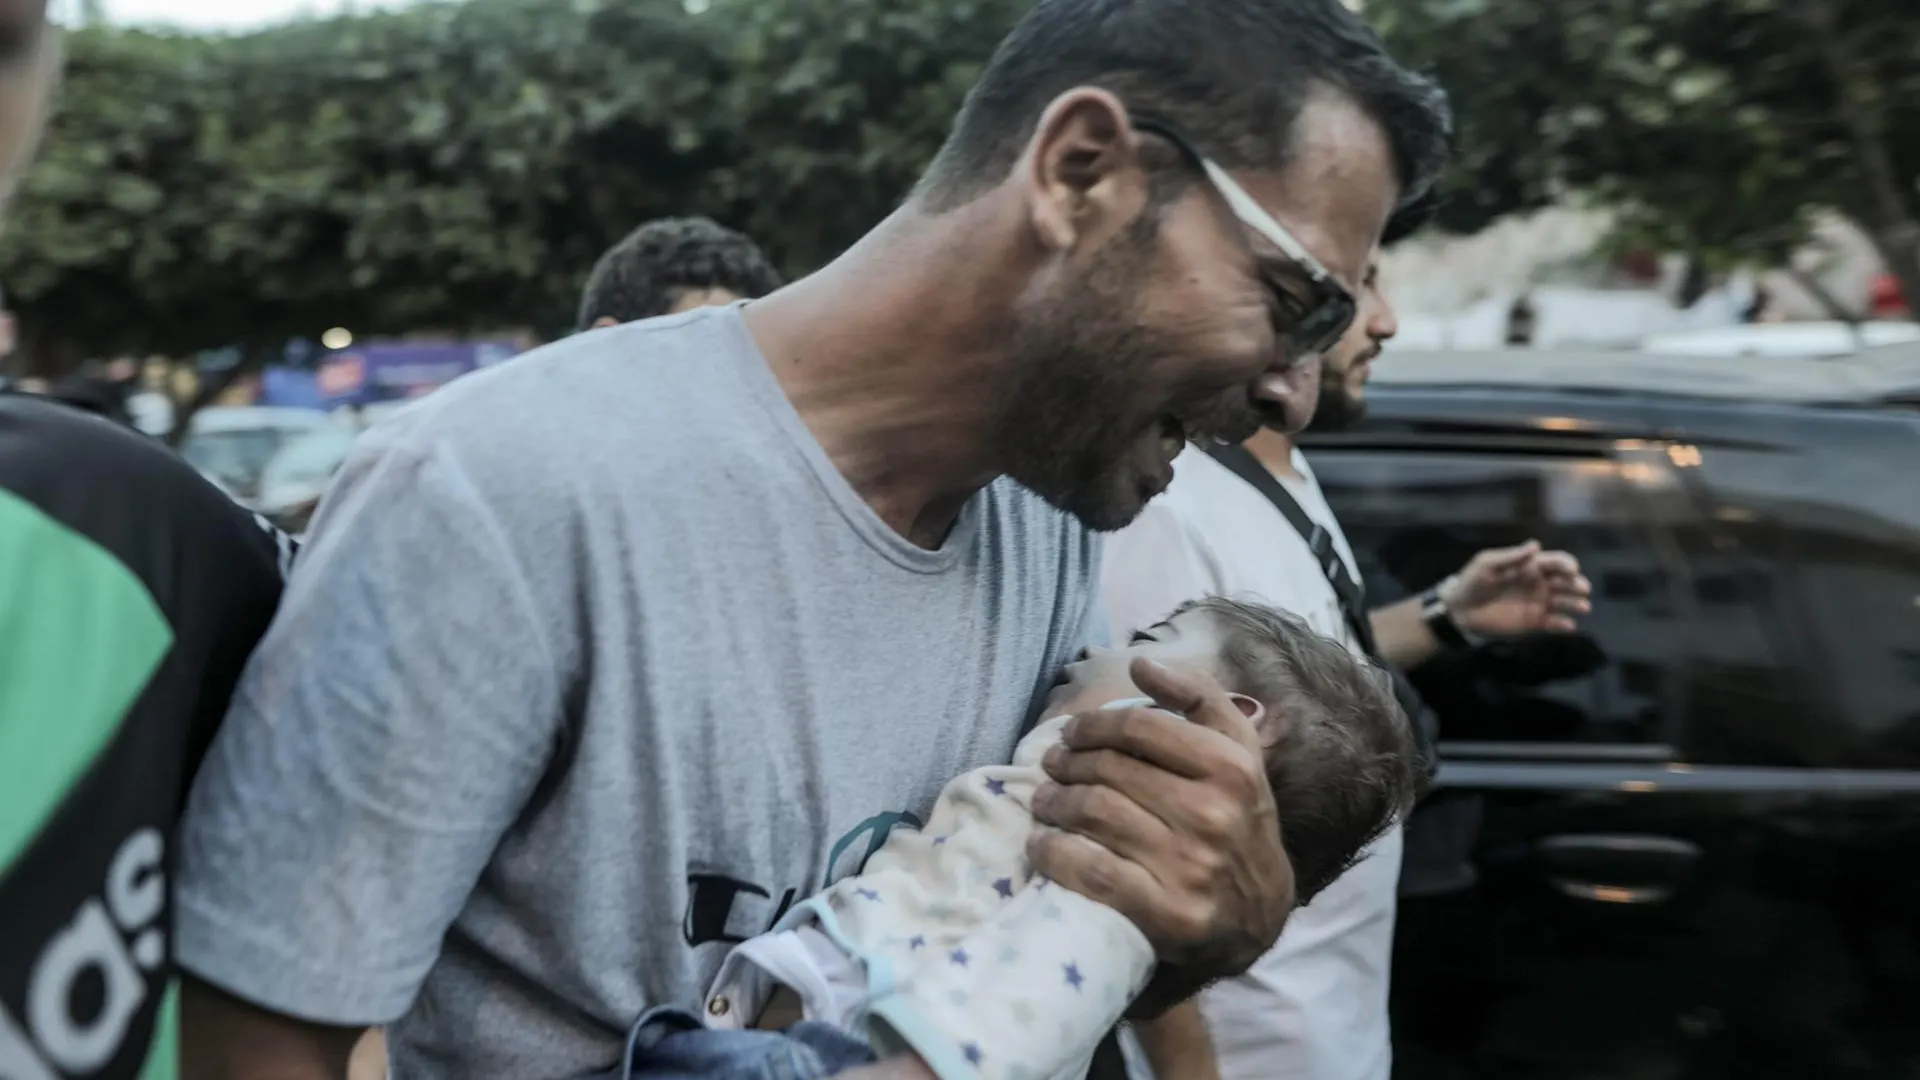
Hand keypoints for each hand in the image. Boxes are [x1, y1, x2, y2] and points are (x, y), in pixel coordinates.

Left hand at [1026, 658, 1294, 1012]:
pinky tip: (1043, 844)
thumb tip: (1141, 663)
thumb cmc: (1238, 818)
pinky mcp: (1168, 914)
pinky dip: (1054, 852)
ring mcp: (1190, 866)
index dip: (1092, 726)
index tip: (1071, 734)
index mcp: (1231, 766)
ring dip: (1053, 803)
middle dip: (1066, 764)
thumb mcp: (1237, 750)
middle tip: (1051, 767)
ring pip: (1093, 814)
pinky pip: (1091, 871)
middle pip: (1108, 770)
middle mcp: (1213, 813)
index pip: (1138, 727)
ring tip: (1044, 800)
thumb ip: (1198, 697)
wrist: (1259, 914)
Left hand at [1445, 540, 1590, 637]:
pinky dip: (1563, 625)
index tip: (1572, 569)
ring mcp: (1538, 603)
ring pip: (1565, 602)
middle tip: (1582, 588)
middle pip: (1566, 582)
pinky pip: (1553, 624)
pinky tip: (1568, 625)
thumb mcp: (1487, 564)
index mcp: (1530, 566)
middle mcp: (1540, 583)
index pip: (1555, 562)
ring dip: (1576, 604)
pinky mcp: (1534, 622)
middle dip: (1577, 584)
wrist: (1461, 610)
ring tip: (1583, 607)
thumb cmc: (1473, 582)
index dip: (1566, 564)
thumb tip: (1535, 544)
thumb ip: (1511, 557)